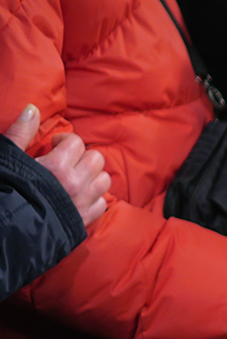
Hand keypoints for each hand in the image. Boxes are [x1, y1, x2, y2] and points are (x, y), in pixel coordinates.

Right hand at [6, 105, 110, 226]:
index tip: (54, 146)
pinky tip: (80, 196)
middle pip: (95, 159)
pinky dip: (95, 198)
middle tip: (67, 161)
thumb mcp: (9, 158)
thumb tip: (32, 109)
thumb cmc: (6, 190)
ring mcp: (83, 201)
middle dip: (82, 156)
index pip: (76, 142)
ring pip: (104, 179)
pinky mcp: (85, 218)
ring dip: (92, 175)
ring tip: (76, 177)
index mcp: (57, 166)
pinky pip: (103, 203)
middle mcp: (76, 182)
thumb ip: (21, 133)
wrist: (8, 230)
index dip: (65, 141)